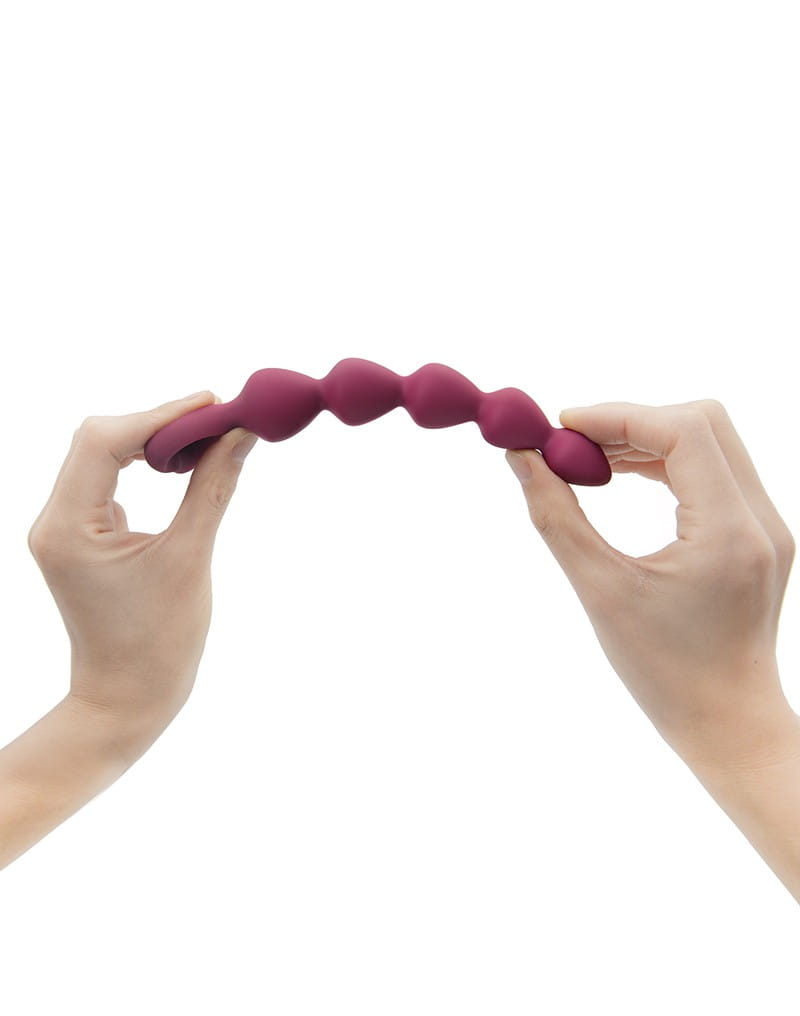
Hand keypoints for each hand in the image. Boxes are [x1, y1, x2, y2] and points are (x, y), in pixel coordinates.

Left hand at [27, 391, 257, 732]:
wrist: (127, 700)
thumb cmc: (159, 643)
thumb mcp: (190, 559)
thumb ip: (213, 488)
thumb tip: (239, 434)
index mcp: (68, 528)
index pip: (102, 442)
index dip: (158, 415)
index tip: (213, 404)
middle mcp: (54, 521)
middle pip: (97, 441)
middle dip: (157, 423)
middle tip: (217, 417)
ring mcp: (65, 529)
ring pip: (101, 457)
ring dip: (151, 442)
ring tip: (205, 438)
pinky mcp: (82, 537)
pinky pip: (107, 482)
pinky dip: (144, 466)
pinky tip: (182, 467)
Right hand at [506, 399, 796, 765]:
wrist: (727, 723)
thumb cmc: (664, 673)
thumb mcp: (601, 592)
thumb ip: (557, 518)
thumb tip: (522, 459)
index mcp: (728, 532)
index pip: (681, 431)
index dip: (617, 416)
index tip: (561, 427)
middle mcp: (760, 518)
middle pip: (703, 421)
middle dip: (631, 420)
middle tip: (572, 443)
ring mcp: (765, 524)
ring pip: (709, 441)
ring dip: (646, 439)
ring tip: (588, 462)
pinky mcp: (757, 534)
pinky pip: (713, 470)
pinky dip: (666, 463)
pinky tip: (622, 479)